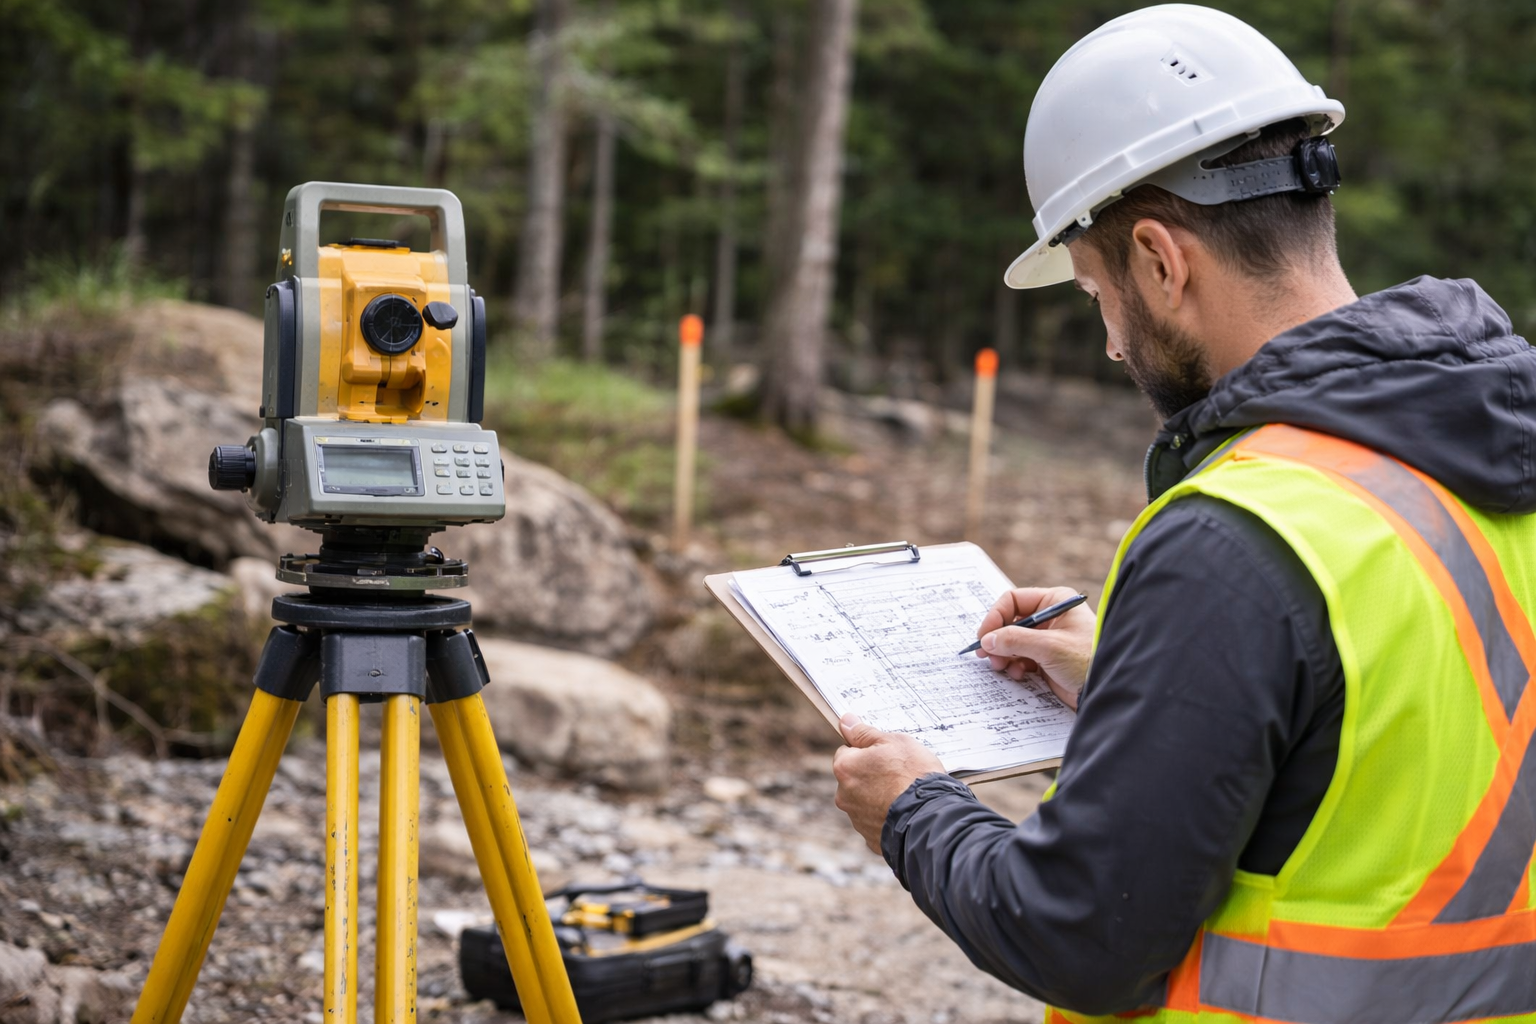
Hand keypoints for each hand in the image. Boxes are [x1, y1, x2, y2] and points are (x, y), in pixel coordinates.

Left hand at [832, 713, 943, 852]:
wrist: (931, 818)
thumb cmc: (913, 775)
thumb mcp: (894, 742)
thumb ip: (865, 733)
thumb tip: (845, 721)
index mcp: (845, 768)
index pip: (846, 752)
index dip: (866, 751)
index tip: (885, 755)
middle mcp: (844, 796)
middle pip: (854, 778)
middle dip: (871, 775)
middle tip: (898, 773)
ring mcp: (857, 820)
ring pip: (865, 801)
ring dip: (879, 797)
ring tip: (905, 794)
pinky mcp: (871, 839)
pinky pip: (877, 822)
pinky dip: (887, 817)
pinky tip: (905, 812)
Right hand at [975, 586, 1095, 709]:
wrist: (1105, 690)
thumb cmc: (1087, 660)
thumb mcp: (1049, 646)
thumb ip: (1015, 640)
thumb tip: (987, 640)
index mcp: (1054, 602)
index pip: (1013, 600)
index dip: (995, 616)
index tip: (984, 636)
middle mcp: (1049, 617)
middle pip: (1010, 622)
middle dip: (998, 639)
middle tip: (987, 656)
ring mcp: (1047, 639)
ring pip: (1012, 642)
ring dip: (1003, 654)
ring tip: (1001, 667)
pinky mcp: (1045, 659)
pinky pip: (1020, 658)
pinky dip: (1014, 666)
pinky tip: (1018, 674)